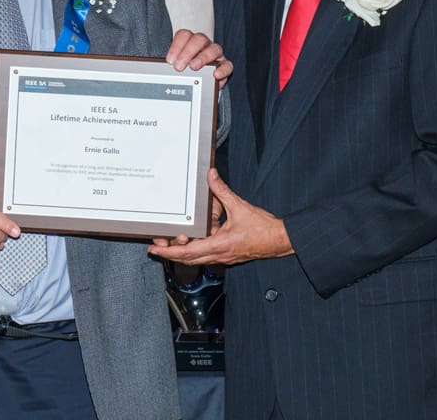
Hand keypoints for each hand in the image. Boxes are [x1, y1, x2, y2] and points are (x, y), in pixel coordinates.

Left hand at [149, 169, 291, 264]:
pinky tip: (192, 240)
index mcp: (220, 245)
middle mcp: (219, 255)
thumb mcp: (240, 207)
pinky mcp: (227, 255)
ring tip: (169, 244)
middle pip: (188, 258)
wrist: (281, 240)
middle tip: (156, 247)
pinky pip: (207, 254)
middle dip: (170, 253)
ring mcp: (223, 257)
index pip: (188, 251)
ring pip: (197, 258)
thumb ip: (223, 191)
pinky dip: (195, 249)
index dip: (169, 251)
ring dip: (182, 252)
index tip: (156, 250)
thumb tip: (211, 177)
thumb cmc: (265, 229)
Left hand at [165, 29, 232, 85]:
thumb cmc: (184, 71)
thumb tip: (159, 69)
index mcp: (189, 41)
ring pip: (214, 49)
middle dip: (187, 52)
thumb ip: (171, 65)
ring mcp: (215, 54)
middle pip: (198, 39)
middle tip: (179, 66)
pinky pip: (227, 65)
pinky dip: (222, 69)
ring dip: (203, 58)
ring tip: (194, 67)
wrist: (197, 83)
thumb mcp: (176, 66)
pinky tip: (215, 75)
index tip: (169, 60)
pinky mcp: (224, 66)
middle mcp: (203, 45)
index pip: (184, 35)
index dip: (176, 46)